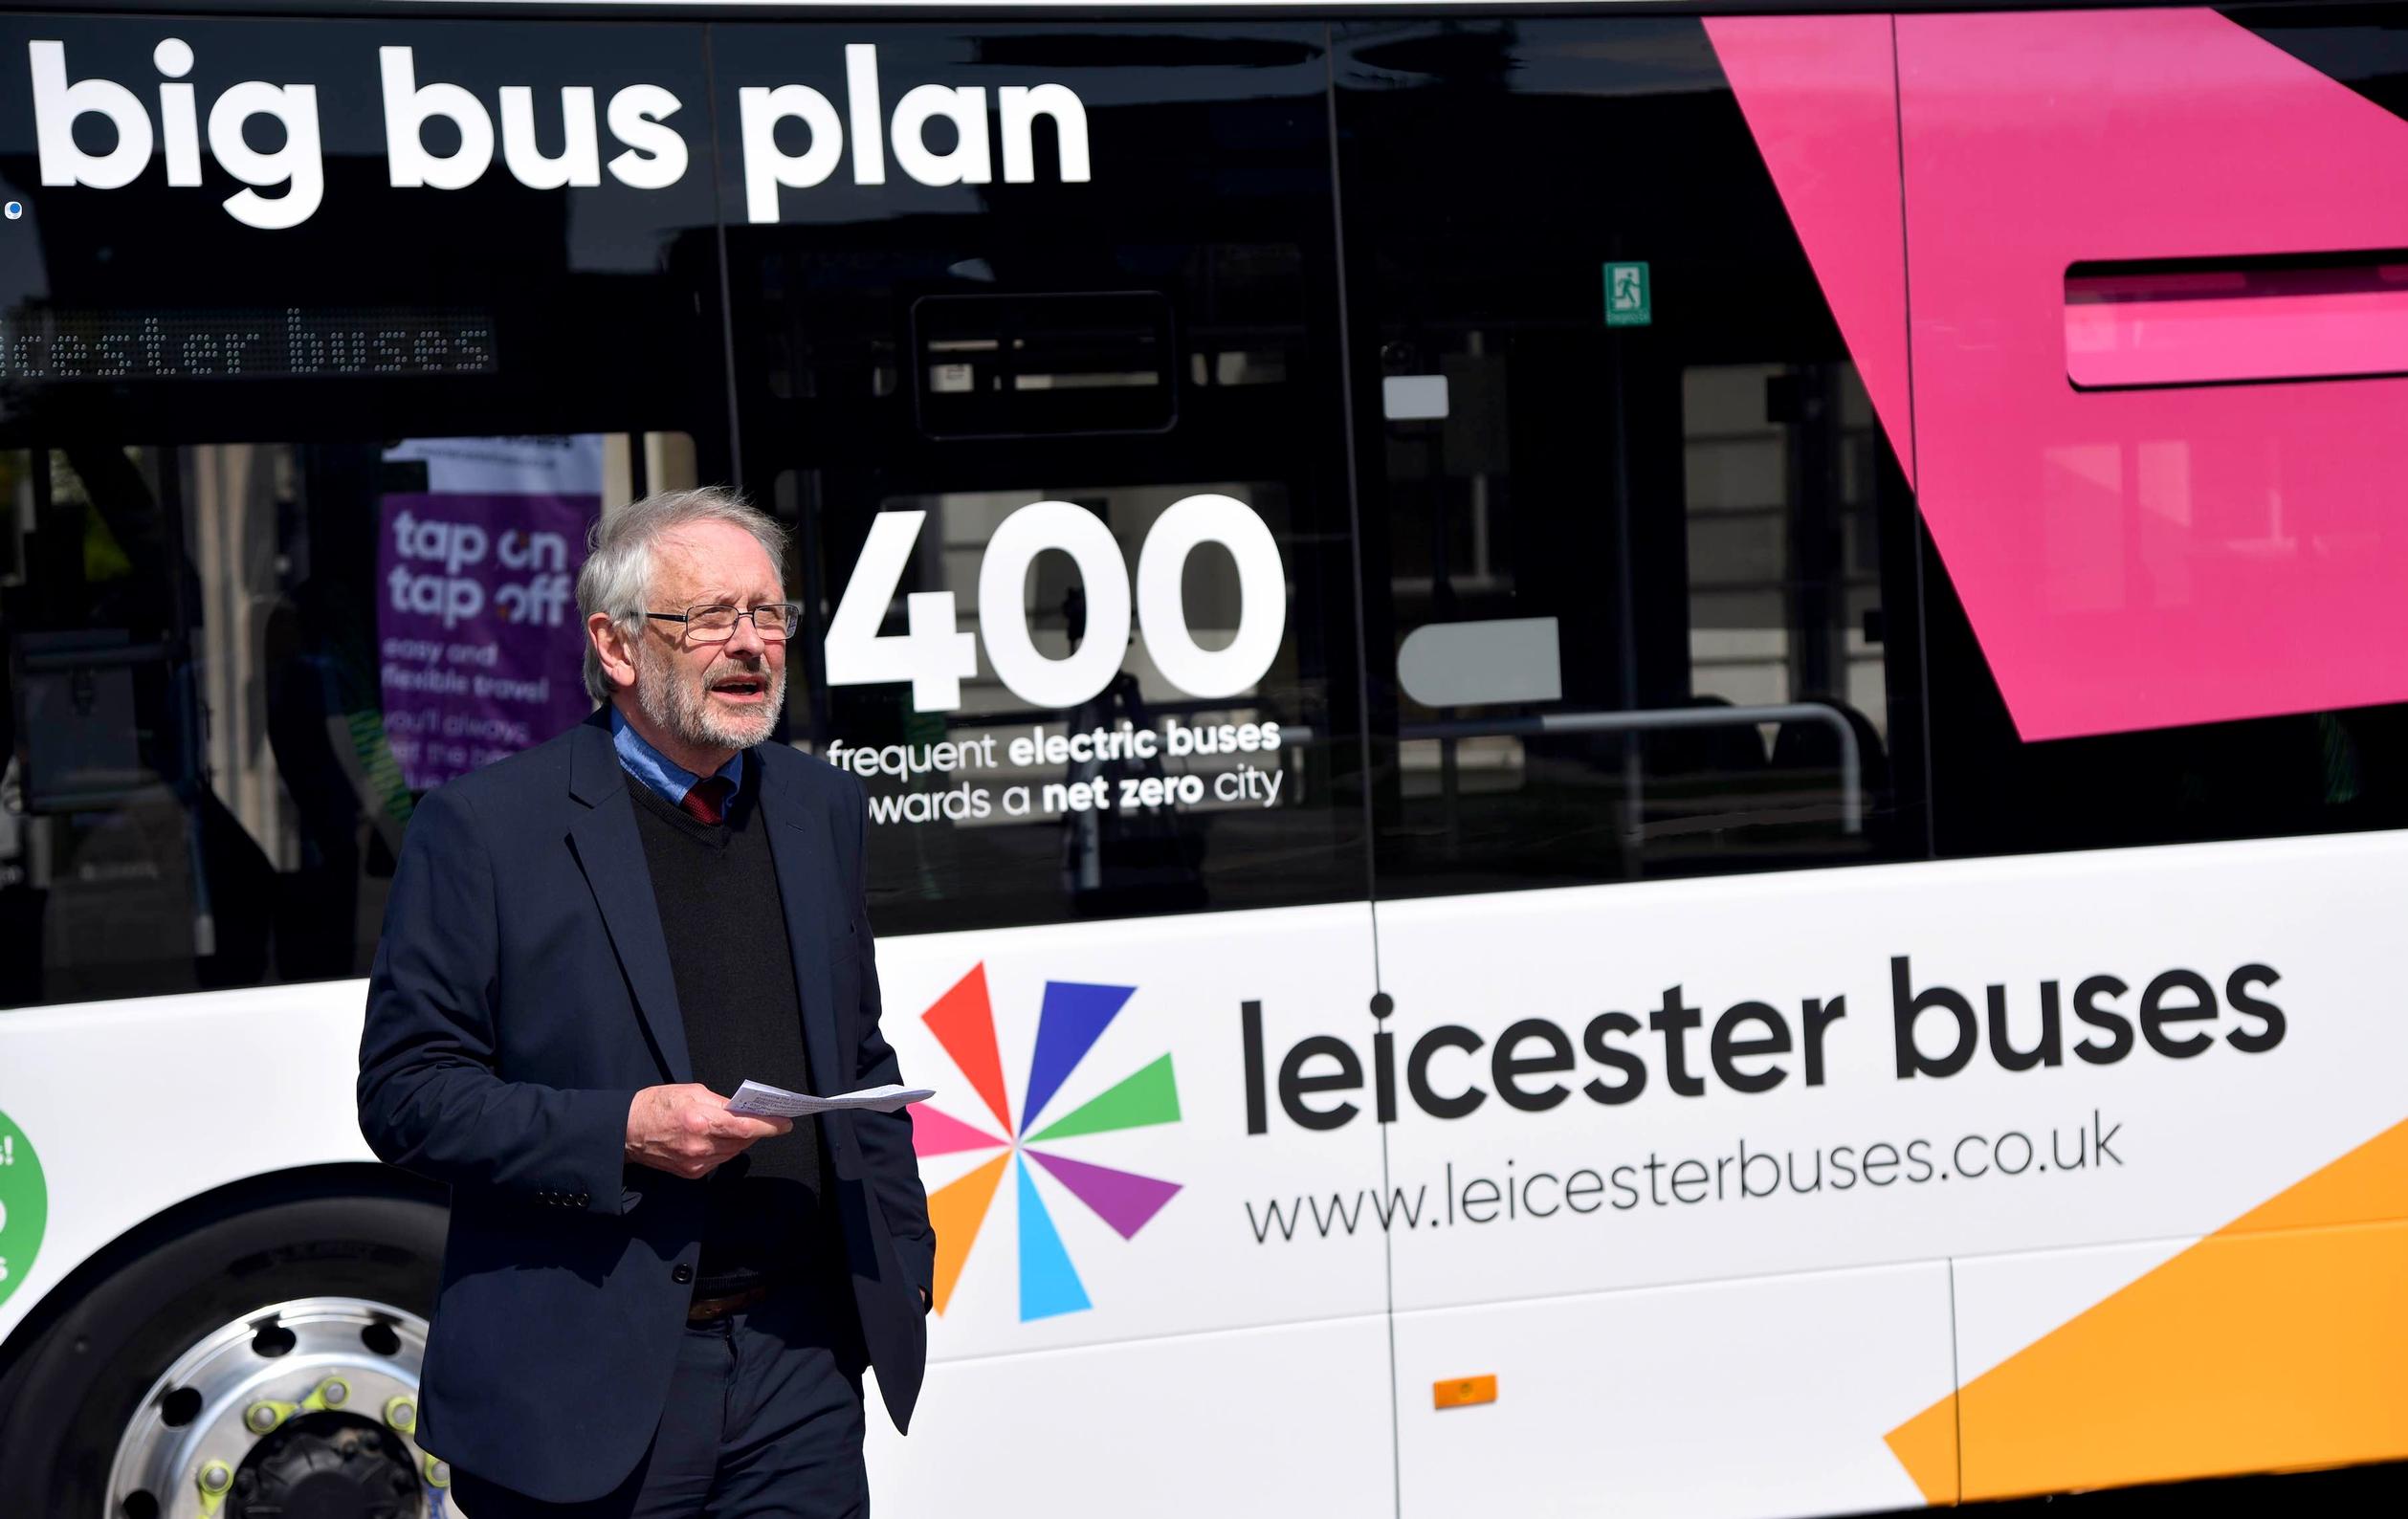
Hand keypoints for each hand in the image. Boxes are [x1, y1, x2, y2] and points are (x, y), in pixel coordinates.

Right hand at [625, 1084, 792, 1179]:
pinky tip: (720, 1138)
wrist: (626, 1131)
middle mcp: (700, 1146)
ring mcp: (696, 1163)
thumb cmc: (657, 1105)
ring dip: (741, 1140)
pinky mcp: (692, 1173)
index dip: (769, 1126)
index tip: (785, 1123)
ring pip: (734, 1152)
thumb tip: (743, 1110)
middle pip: (743, 1141)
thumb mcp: (691, 1091)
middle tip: (764, 1118)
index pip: (745, 1127)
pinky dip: (725, 1149)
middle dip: (756, 1130)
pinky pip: (720, 1160)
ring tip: (741, 1126)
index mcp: (700, 1121)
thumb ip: (721, 1102)